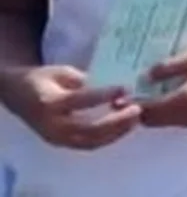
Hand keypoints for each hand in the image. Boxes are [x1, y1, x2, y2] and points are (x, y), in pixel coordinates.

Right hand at [0, 65, 140, 149]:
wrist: (19, 95)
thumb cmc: (43, 79)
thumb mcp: (62, 72)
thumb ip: (85, 80)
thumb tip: (114, 85)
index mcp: (50, 102)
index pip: (79, 100)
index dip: (103, 95)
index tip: (125, 88)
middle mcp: (52, 125)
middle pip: (88, 129)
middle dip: (116, 121)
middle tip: (137, 109)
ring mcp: (57, 138)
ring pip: (91, 142)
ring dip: (117, 132)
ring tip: (136, 118)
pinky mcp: (62, 144)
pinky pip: (88, 145)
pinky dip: (109, 138)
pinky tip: (125, 126)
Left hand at [137, 48, 186, 131]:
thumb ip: (168, 67)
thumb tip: (144, 76)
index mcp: (185, 100)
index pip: (149, 111)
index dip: (132, 106)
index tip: (121, 97)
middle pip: (153, 121)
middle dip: (142, 111)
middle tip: (134, 95)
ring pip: (165, 123)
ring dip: (156, 112)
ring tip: (152, 93)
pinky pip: (178, 122)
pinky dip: (170, 113)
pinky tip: (174, 96)